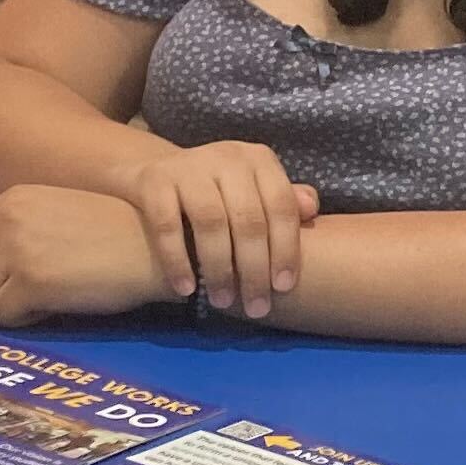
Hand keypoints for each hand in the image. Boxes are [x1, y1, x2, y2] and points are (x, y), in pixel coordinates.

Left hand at [0, 187, 177, 326]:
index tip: (5, 273)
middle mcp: (7, 220)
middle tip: (22, 293)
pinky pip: (0, 315)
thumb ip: (23, 224)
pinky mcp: (28, 284)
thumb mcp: (61, 209)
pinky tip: (49, 310)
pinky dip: (20, 320)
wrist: (156, 247)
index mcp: (13, 199)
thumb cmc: (117, 231)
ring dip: (4, 304)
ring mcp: (15, 252)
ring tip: (40, 301)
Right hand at [123, 142, 316, 314]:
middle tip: (256, 307)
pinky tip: (186, 290)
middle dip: (254, 269)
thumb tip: (312, 210)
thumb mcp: (252, 192)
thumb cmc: (216, 192)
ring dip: (219, 268)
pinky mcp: (153, 180)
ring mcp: (188, 166)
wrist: (155, 173)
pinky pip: (167, 226)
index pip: (281, 205)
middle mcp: (226, 156)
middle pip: (248, 219)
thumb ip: (283, 203)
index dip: (286, 248)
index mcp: (258, 159)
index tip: (284, 287)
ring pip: (211, 222)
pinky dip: (178, 260)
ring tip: (222, 302)